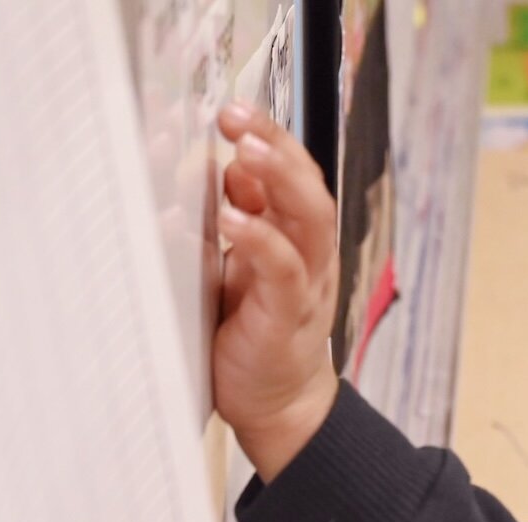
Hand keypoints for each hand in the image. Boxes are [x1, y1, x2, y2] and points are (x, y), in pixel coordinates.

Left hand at [212, 100, 340, 481]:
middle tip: (236, 114)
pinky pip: (284, 269)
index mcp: (294, 239)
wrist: (278, 407)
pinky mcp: (288, 316)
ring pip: (309, 217)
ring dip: (279, 178)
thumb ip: (231, 223)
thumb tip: (218, 174)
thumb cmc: (252, 338)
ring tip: (246, 150)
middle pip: (307, 183)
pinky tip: (233, 216)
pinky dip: (260, 238)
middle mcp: (307, 254)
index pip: (291, 173)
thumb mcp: (234, 268)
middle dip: (274, 142)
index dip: (266, 136)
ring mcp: (304, 284)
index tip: (229, 109)